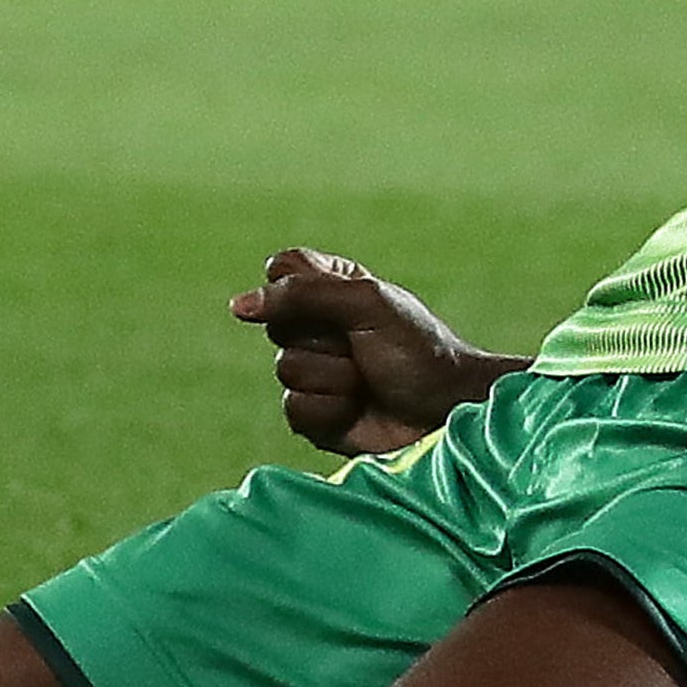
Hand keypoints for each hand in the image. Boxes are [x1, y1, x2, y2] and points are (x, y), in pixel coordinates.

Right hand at [226, 247, 519, 460]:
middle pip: (278, 323)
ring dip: (335, 378)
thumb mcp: (367, 305)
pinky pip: (293, 409)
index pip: (282, 270)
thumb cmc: (418, 350)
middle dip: (325, 339)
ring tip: (368, 381)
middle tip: (365, 346)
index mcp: (333, 288)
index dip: (297, 289)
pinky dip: (330, 410)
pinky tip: (357, 409)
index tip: (334, 303)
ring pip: (286, 370)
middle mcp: (318, 327)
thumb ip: (303, 294)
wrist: (448, 411)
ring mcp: (315, 372)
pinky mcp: (316, 415)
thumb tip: (238, 305)